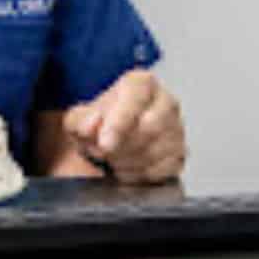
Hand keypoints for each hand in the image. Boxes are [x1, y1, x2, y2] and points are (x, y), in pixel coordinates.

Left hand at [63, 70, 185, 182]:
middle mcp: (166, 102)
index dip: (119, 122)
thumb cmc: (100, 126)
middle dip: (121, 146)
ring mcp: (177, 129)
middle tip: (103, 151)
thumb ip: (81, 120)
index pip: (136, 96)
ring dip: (127, 162)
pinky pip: (163, 169)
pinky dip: (140, 174)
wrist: (110, 145)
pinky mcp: (180, 155)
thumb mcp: (79, 119)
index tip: (104, 143)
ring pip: (156, 151)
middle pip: (150, 127)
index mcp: (142, 84)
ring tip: (113, 159)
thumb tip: (91, 126)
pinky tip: (127, 167)